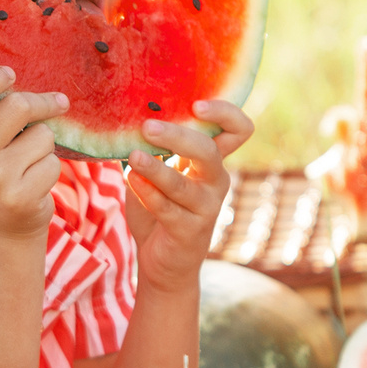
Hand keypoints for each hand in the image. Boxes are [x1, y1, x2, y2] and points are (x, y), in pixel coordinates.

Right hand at [0, 66, 65, 240]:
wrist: (0, 229)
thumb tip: (20, 75)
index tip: (10, 74)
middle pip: (17, 106)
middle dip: (42, 103)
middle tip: (57, 103)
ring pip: (43, 135)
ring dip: (45, 145)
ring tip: (29, 162)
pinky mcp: (21, 197)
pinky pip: (53, 163)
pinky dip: (51, 169)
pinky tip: (34, 182)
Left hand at [122, 98, 252, 295]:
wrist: (163, 263)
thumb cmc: (159, 210)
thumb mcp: (159, 173)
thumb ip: (153, 148)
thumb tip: (127, 113)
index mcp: (211, 161)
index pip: (239, 130)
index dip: (225, 112)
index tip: (195, 104)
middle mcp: (216, 181)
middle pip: (208, 150)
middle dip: (178, 136)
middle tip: (147, 127)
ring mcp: (206, 208)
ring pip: (183, 184)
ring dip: (156, 168)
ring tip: (133, 156)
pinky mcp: (190, 231)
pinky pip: (167, 209)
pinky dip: (147, 192)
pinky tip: (131, 179)